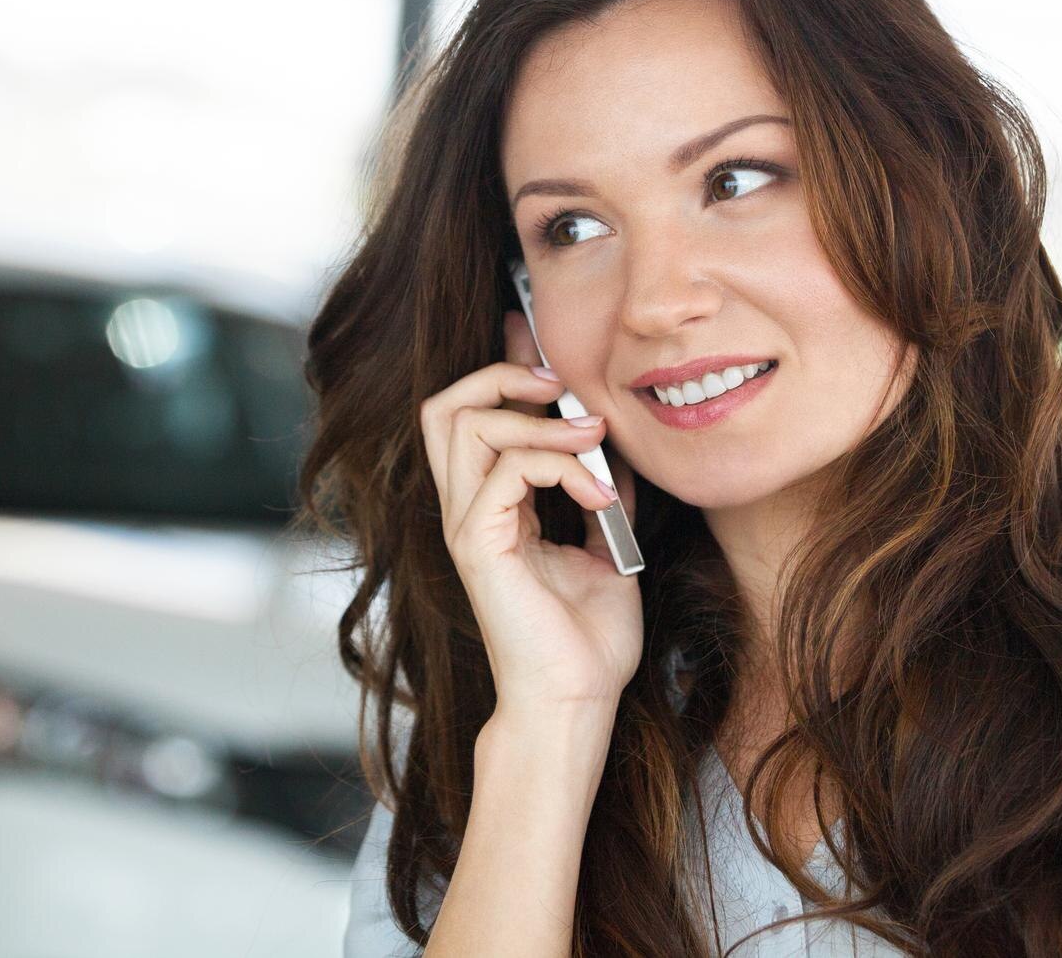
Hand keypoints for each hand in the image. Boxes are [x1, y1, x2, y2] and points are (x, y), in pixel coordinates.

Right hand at [416, 310, 641, 715]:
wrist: (578, 701)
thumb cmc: (588, 639)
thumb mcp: (607, 547)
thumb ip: (601, 493)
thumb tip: (617, 445)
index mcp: (490, 507)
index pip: (470, 416)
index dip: (501, 372)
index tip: (553, 361)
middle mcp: (467, 511)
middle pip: (445, 407)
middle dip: (500, 375)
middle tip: (557, 387)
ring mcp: (467, 527)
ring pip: (468, 425)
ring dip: (540, 422)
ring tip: (592, 441)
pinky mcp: (479, 547)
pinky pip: (506, 471)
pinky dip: (560, 468)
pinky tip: (598, 497)